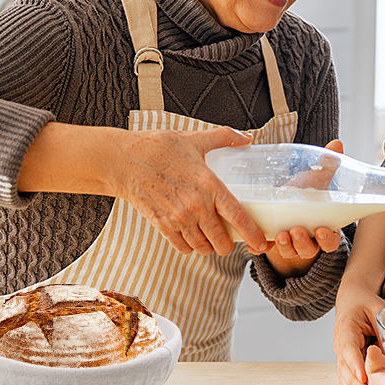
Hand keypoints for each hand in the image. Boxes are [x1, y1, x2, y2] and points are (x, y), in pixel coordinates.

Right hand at [111, 125, 263, 254]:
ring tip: (209, 238)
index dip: (252, 234)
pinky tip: (190, 237)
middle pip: (221, 240)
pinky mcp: (162, 225)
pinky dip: (189, 246)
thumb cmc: (158, 148)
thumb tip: (246, 136)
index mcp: (209, 185)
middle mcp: (196, 205)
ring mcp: (178, 218)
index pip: (238, 216)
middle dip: (228, 243)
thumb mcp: (194, 139)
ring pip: (202, 247)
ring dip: (209, 246)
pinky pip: (182, 247)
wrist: (124, 160)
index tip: (261, 243)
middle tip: (228, 238)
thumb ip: (224, 137)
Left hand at [254, 140, 346, 276]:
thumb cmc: (303, 194)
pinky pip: (264, 251)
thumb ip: (327, 166)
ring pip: (289, 252)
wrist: (283, 204)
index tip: (323, 229)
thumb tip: (337, 144)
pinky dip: (259, 249)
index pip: (330, 241)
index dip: (328, 239)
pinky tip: (254, 245)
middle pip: (309, 250)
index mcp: (323, 227)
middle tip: (296, 230)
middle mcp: (308, 240)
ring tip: (279, 235)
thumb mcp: (316, 181)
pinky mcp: (269, 244)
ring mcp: (289, 245)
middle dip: (302, 242)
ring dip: (284, 246)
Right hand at [334, 282, 384, 384]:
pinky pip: (346, 375)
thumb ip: (384, 328)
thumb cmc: (364, 303)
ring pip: (344, 373)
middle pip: (344, 365)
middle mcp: (340, 342)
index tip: (364, 376)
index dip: (356, 363)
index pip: (349, 348)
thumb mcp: (377, 309)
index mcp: (346, 327)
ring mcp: (340, 352)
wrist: (351, 300)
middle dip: (355, 382)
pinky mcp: (345, 359)